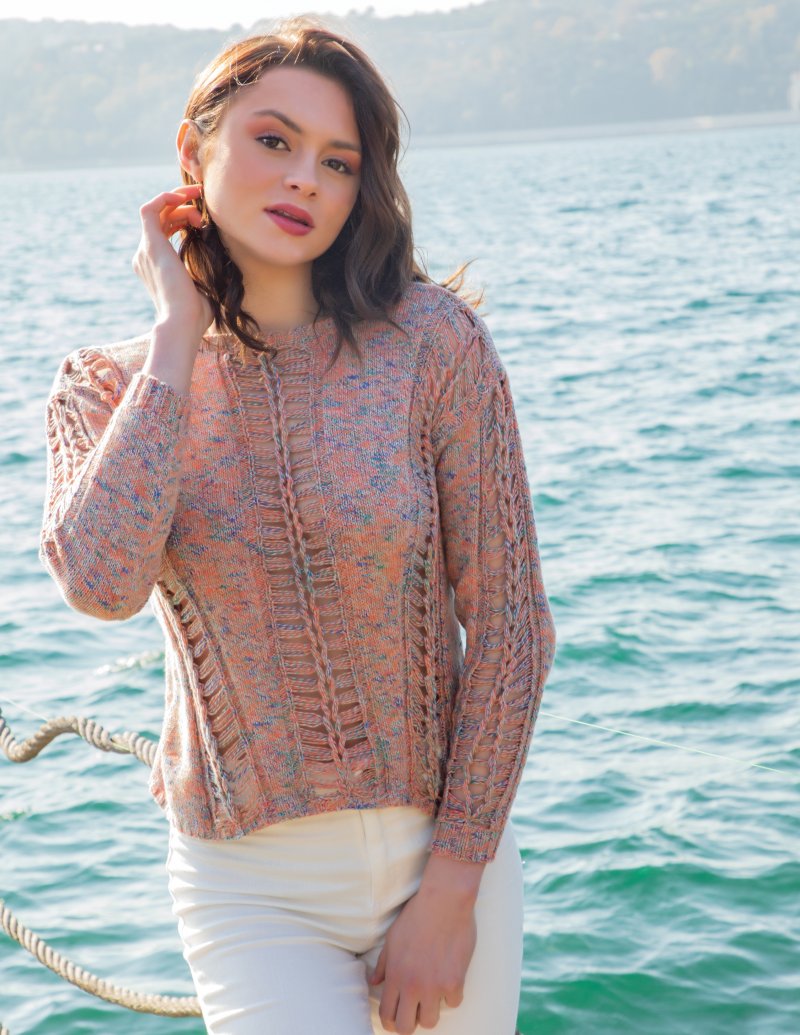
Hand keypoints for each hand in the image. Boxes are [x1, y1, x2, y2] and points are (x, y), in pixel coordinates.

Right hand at [132, 184, 212, 340]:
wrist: (182, 323)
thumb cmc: (196, 314)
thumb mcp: (202, 286)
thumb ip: (203, 269)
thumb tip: (219, 257)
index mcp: (156, 266)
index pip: (164, 231)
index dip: (182, 218)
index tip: (203, 219)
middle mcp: (146, 256)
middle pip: (160, 218)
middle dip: (181, 205)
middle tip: (203, 203)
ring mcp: (146, 250)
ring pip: (156, 212)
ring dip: (177, 201)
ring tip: (198, 204)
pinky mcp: (150, 246)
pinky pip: (149, 210)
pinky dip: (165, 198)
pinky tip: (184, 197)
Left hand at [367, 886, 476, 1032]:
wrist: (444, 900)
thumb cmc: (417, 915)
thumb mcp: (393, 939)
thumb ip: (383, 964)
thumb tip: (374, 982)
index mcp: (395, 975)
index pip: (387, 1015)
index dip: (390, 1023)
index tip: (396, 1019)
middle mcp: (413, 985)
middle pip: (406, 1027)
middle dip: (408, 1024)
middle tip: (414, 1012)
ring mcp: (434, 986)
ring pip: (430, 1023)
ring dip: (431, 1011)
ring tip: (432, 996)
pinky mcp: (455, 981)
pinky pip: (453, 1003)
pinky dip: (452, 995)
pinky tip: (450, 979)